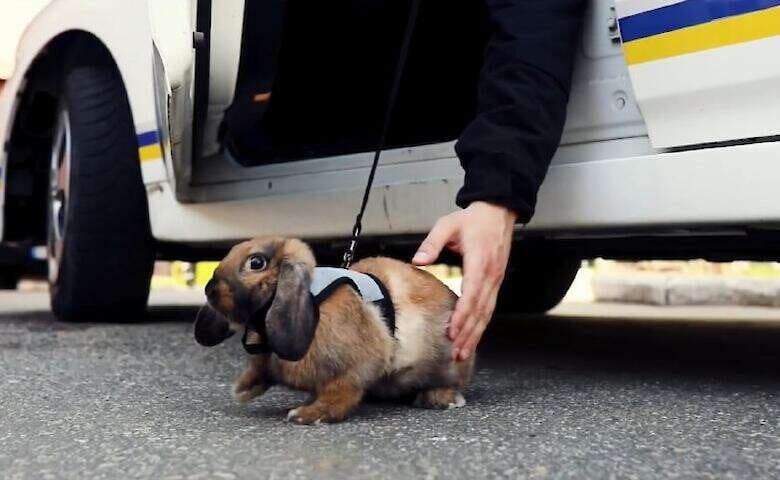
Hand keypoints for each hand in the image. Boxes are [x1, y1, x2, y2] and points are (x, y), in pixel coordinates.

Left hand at [413, 201, 516, 360]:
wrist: (498, 212)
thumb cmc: (472, 219)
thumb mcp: (448, 224)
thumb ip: (432, 242)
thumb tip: (417, 260)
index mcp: (480, 263)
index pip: (472, 295)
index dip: (462, 315)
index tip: (451, 331)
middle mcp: (491, 276)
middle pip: (480, 311)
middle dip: (468, 334)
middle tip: (456, 354)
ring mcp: (496, 281)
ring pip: (486, 314)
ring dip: (475, 335)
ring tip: (463, 354)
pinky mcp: (495, 282)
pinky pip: (488, 308)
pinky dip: (480, 325)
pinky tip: (472, 337)